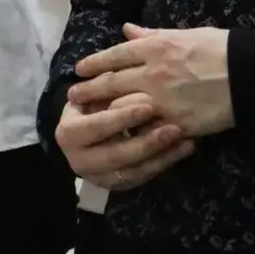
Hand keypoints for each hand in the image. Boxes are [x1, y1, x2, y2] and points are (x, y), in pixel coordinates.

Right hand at [54, 94, 193, 190]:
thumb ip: (104, 85)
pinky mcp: (118, 185)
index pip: (96, 127)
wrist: (86, 136)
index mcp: (69, 134)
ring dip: (162, 156)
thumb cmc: (91, 105)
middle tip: (174, 128)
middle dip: (146, 143)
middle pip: (116, 155)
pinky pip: (143, 178)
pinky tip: (185, 147)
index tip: (148, 106)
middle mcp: (80, 160)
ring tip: (185, 139)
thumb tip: (119, 68)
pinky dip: (166, 162)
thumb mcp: (92, 94)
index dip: (121, 118)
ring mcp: (99, 177)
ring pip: (132, 172)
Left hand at [68, 25, 234, 137]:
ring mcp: (162, 101)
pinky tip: (120, 136)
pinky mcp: (175, 123)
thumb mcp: (185, 34)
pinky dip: (131, 133)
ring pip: (122, 109)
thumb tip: (127, 30)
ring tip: (89, 117)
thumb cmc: (220, 48)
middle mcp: (153, 74)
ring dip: (103, 113)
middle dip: (89, 90)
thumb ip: (153, 35)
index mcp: (157, 48)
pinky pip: (146, 130)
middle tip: (73, 96)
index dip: (95, 62)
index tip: (80, 69)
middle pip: (112, 83)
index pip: (116, 55)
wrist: (249, 73)